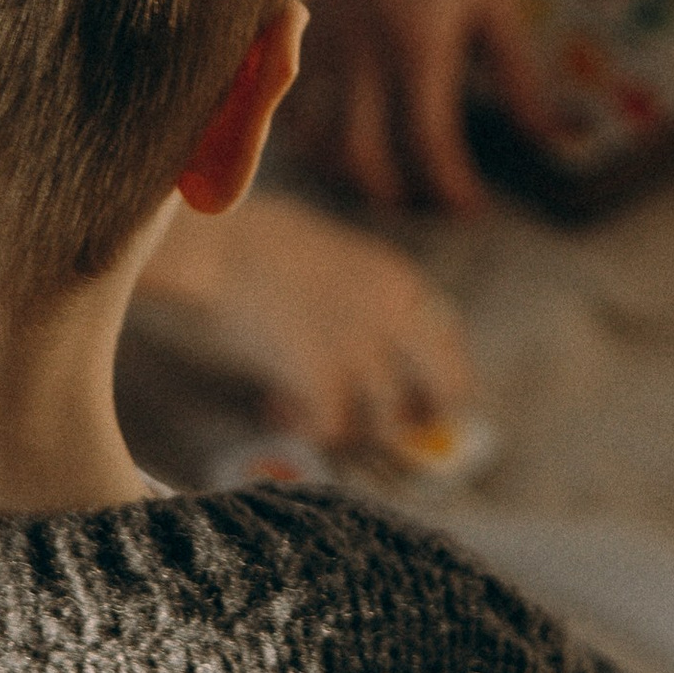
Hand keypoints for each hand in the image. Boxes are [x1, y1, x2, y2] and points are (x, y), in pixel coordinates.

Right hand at [133, 186, 475, 455]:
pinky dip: (307, 431)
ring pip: (390, 424)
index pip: (452, 349)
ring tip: (305, 410)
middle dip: (417, 418)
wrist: (221, 241)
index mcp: (404, 285)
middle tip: (374, 421)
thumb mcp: (345, 263)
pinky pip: (336, 431)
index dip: (427, 382)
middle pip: (448, 393)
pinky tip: (276, 408)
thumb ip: (376, 309)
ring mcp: (363, 347)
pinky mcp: (322, 372)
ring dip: (351, 429)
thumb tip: (387, 370)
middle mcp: (397, 318)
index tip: (395, 391)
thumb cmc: (267, 249)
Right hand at [292, 0, 555, 212]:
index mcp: (418, 45)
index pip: (429, 143)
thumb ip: (522, 79)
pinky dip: (313, 145)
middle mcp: (361, 54)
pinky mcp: (289, 45)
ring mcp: (318, 50)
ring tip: (386, 183)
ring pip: (317, 142)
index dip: (453, 189)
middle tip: (425, 203)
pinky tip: (342, 148)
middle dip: (394, 197)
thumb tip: (557, 140)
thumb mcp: (495, 6)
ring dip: (350, 178)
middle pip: (361, 157)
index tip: (475, 208)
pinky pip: (286, 114)